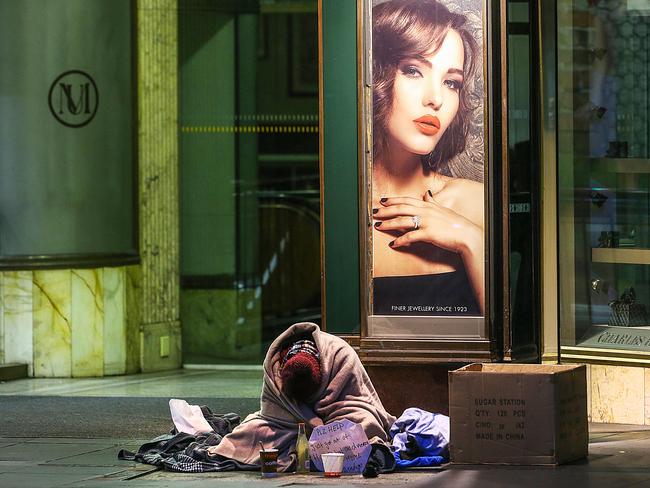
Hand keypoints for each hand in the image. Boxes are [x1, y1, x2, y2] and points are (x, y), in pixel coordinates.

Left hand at [373, 190, 484, 312]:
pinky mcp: (429, 234)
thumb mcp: (443, 210)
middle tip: (374, 213)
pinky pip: (410, 237)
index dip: (394, 200)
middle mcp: (426, 212)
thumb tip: (427, 194)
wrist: (467, 235)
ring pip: (403, 221)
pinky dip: (400, 241)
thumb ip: (433, 202)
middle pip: (401, 209)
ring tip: (378, 226)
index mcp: (428, 205)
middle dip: (386, 211)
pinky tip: (393, 244)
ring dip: (389, 224)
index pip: (407, 200)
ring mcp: (427, 222)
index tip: (383, 200)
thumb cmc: (455, 224)